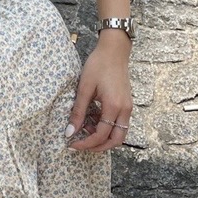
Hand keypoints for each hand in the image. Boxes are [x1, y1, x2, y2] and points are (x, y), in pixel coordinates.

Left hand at [66, 32, 132, 151]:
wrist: (114, 50)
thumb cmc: (98, 65)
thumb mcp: (84, 88)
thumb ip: (78, 111)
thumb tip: (70, 132)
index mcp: (113, 106)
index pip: (101, 134)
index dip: (86, 143)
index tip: (72, 144)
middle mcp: (125, 110)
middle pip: (116, 141)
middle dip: (98, 147)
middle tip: (81, 146)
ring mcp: (128, 107)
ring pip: (120, 134)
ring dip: (104, 139)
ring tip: (86, 133)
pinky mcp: (127, 104)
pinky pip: (120, 125)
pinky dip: (108, 129)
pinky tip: (93, 123)